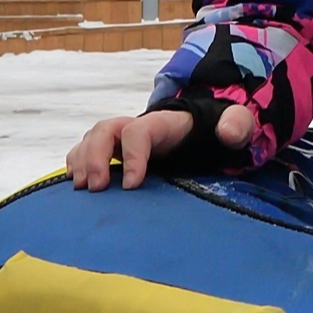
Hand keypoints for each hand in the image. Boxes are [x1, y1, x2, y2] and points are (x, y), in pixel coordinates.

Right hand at [67, 104, 256, 190]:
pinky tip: (76, 186)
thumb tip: (229, 133)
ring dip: (82, 161)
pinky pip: (84, 151)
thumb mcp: (233, 124)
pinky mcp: (111, 152)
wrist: (199, 133)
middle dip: (96, 157)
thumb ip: (236, 125)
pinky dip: (75, 165)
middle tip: (98, 188)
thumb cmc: (213, 133)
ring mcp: (120, 138)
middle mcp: (134, 127)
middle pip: (104, 130)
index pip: (138, 131)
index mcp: (162, 123)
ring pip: (90, 139)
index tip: (134, 185)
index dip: (132, 155)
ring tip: (83, 188)